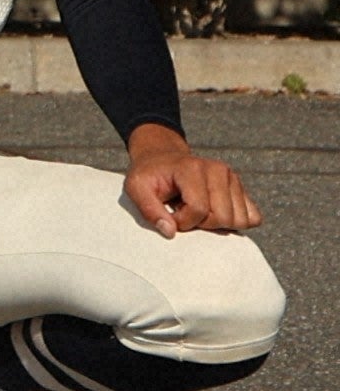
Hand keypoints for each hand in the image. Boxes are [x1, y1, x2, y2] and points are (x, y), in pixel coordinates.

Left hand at [125, 130, 262, 236]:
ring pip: (240, 220)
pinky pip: (253, 218)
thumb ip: (149, 210)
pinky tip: (214, 212)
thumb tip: (170, 232)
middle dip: (202, 224)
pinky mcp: (241, 189)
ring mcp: (233, 179)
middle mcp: (219, 170)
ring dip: (217, 224)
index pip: (199, 209)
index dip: (182, 221)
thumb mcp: (136, 188)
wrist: (163, 158)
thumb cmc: (149, 175)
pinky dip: (234, 222)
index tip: (171, 215)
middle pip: (223, 217)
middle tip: (185, 212)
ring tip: (198, 210)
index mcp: (193, 168)